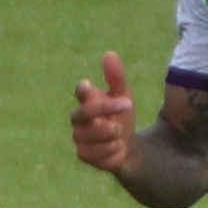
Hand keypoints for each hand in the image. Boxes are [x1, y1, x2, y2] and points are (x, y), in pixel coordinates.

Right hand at [69, 50, 144, 175]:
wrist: (125, 146)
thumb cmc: (120, 116)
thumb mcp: (123, 96)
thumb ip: (116, 77)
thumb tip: (109, 53)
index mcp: (87, 100)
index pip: (80, 91)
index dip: (84, 90)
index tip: (91, 85)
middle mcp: (78, 118)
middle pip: (84, 112)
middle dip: (106, 109)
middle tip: (129, 104)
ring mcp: (79, 137)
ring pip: (93, 134)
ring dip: (113, 132)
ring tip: (120, 131)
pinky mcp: (83, 154)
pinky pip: (96, 151)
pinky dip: (112, 148)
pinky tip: (116, 146)